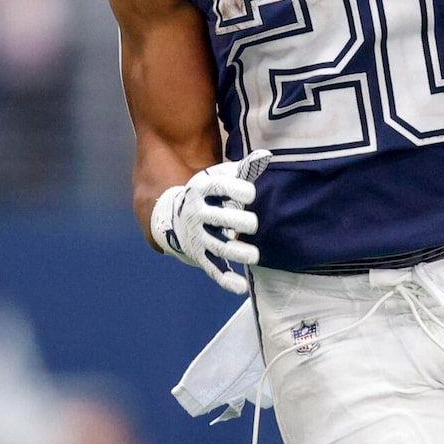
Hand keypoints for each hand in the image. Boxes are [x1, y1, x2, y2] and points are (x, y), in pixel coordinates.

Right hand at [152, 151, 271, 295]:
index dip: (234, 189)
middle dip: (235, 221)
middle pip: (216, 218)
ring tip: (254, 256)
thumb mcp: (222, 178)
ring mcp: (198, 237)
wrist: (177, 216)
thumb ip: (245, 169)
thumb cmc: (210, 194)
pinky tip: (240, 287)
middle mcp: (197, 214)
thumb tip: (266, 156)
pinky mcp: (201, 256)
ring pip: (216, 246)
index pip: (217, 188)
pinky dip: (225, 280)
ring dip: (235, 252)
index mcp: (202, 190)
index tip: (251, 193)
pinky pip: (213, 269)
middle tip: (253, 223)